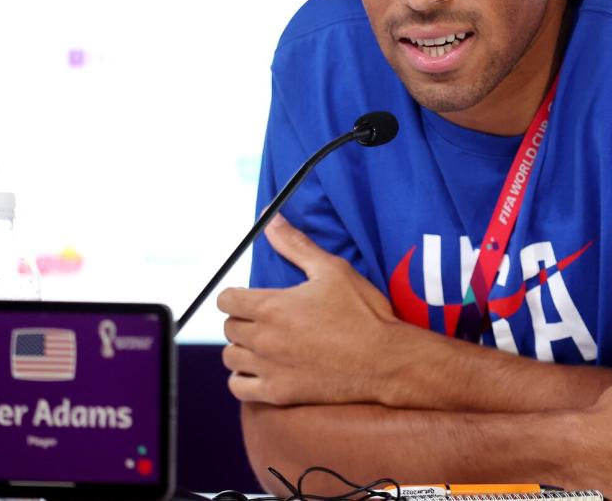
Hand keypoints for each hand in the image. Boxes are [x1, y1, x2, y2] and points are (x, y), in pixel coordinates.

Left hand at [217, 214, 399, 405]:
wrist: (385, 360)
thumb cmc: (362, 312)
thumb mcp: (332, 269)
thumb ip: (295, 244)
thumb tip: (269, 218)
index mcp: (272, 306)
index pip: (226, 299)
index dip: (236, 295)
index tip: (251, 297)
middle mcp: (263, 338)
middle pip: (229, 327)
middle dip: (242, 319)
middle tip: (264, 319)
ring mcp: (269, 368)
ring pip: (230, 357)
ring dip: (241, 348)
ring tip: (261, 344)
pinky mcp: (278, 393)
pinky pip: (239, 387)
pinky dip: (243, 378)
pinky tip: (260, 370)